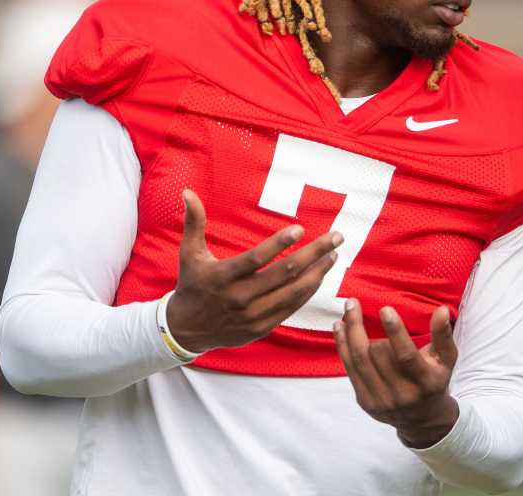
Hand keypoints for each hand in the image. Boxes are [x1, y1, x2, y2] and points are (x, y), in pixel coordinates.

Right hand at [165, 189, 342, 352]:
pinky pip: (290, 308)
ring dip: (317, 273)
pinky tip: (319, 277)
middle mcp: (240, 297)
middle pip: (285, 273)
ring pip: (293, 292)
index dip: (279, 244)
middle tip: (335, 238)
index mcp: (224, 276)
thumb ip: (194, 222)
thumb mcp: (189, 253)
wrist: (187, 330)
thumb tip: (188, 192)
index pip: (256, 259)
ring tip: (333, 256)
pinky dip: (307, 292)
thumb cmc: (192, 285)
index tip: (300, 230)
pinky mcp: (262, 327)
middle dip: (314, 254)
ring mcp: (253, 315)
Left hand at [333, 299, 459, 448]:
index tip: (384, 309)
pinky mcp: (366, 402)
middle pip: (377, 355)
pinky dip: (342, 346)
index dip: (395, 332)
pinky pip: (350, 369)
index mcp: (426, 382)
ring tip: (347, 309)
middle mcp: (403, 395)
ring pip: (359, 361)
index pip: (406, 356)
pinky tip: (339, 328)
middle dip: (364, 327)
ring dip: (350, 332)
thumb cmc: (434, 380)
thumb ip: (443, 335)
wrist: (422, 420)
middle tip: (354, 303)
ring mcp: (382, 401)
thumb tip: (441, 309)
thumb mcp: (446, 360)